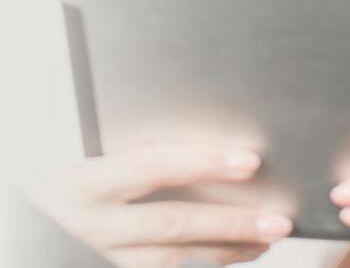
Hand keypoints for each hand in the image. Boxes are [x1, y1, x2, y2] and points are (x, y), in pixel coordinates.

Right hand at [27, 145, 292, 267]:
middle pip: (173, 223)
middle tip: (278, 219)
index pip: (153, 167)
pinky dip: (209, 261)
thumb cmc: (63, 179)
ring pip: (174, 258)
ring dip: (228, 248)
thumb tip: (207, 137)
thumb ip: (135, 150)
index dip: (202, 162)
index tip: (250, 161)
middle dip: (231, 222)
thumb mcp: (87, 156)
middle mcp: (92, 224)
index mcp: (85, 183)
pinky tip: (242, 252)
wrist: (28, 217)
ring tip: (269, 236)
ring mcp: (102, 253)